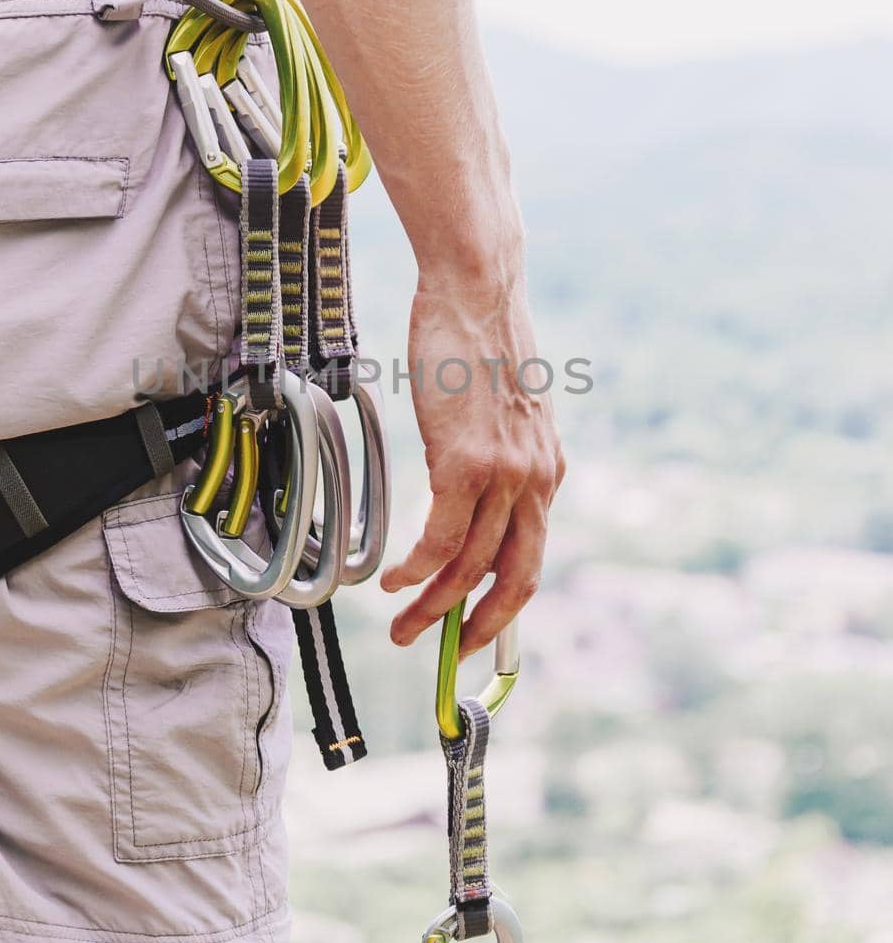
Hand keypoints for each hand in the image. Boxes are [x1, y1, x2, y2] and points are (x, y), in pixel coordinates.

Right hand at [380, 267, 564, 656]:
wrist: (478, 291)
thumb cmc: (478, 341)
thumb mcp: (503, 410)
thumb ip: (497, 454)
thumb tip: (464, 486)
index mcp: (547, 469)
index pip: (531, 555)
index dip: (503, 603)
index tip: (476, 629)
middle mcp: (537, 480)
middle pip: (514, 579)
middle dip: (477, 627)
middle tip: (442, 651)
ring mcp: (506, 475)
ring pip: (471, 566)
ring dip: (434, 606)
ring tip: (402, 628)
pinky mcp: (469, 464)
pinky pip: (442, 539)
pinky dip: (417, 570)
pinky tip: (394, 581)